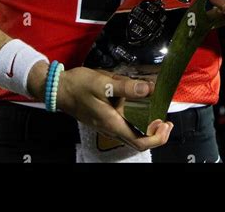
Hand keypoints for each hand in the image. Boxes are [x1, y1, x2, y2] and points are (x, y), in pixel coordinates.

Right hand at [55, 66, 172, 150]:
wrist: (59, 89)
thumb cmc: (79, 86)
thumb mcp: (103, 83)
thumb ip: (126, 87)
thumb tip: (149, 89)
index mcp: (113, 123)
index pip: (141, 142)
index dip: (157, 137)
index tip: (166, 123)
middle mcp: (111, 128)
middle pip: (138, 141)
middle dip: (156, 133)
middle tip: (165, 120)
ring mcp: (106, 125)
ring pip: (132, 134)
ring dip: (146, 127)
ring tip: (156, 113)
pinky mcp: (103, 119)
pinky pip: (124, 126)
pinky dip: (136, 120)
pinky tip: (138, 106)